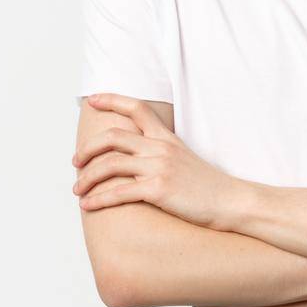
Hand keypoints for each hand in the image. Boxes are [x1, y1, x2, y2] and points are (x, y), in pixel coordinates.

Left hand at [72, 92, 243, 228]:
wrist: (230, 201)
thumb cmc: (206, 185)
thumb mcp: (183, 157)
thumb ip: (160, 151)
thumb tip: (135, 155)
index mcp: (166, 137)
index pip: (136, 108)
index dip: (111, 100)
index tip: (92, 100)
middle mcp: (160, 147)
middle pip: (113, 137)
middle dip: (87, 148)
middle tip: (76, 162)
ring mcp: (159, 167)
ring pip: (110, 164)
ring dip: (87, 177)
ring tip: (77, 189)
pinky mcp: (159, 189)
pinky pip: (119, 192)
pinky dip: (98, 199)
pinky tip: (88, 206)